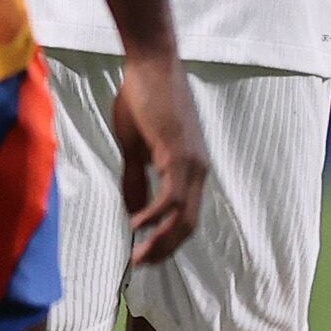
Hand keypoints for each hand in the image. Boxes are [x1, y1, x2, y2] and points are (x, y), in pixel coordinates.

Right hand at [107, 48, 209, 268]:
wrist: (151, 65)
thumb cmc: (142, 100)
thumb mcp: (134, 145)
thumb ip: (135, 177)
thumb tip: (133, 208)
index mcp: (189, 169)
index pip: (185, 216)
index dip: (167, 239)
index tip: (144, 254)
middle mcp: (197, 170)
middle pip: (189, 224)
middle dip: (165, 249)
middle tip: (142, 265)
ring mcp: (191, 163)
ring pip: (183, 216)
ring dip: (161, 240)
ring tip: (140, 256)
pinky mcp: (178, 154)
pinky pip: (170, 196)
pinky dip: (154, 215)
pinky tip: (137, 225)